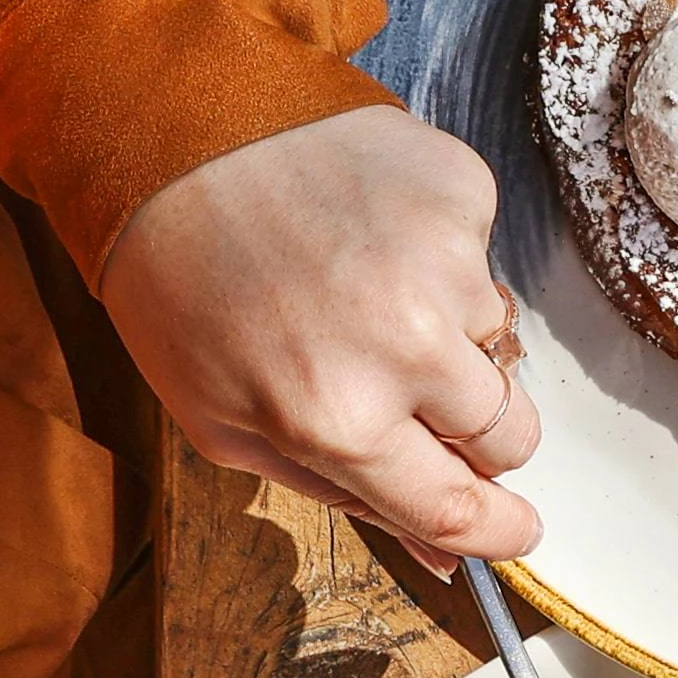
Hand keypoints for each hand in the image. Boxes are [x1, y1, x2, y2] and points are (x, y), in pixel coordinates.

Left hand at [99, 104, 540, 566]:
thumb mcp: (223, 419)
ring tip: (362, 288)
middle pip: (509, 434)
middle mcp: (402, 345)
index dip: (497, 532)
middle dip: (476, 431)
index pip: (459, 509)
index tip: (515, 530)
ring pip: (500, 342)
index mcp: (334, 417)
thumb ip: (340, 491)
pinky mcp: (460, 193)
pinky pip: (483, 256)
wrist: (162, 124)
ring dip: (449, 333)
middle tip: (415, 392)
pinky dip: (439, 255)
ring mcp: (442, 262)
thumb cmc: (178, 281)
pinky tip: (367, 230)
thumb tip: (443, 553)